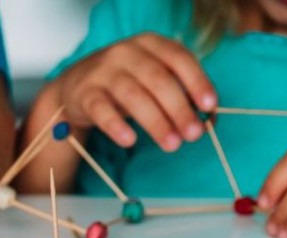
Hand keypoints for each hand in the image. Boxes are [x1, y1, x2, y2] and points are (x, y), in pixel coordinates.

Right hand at [51, 33, 216, 150]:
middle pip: (157, 79)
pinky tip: (130, 141)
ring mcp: (103, 71)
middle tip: (193, 135)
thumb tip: (208, 121)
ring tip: (171, 144)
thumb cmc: (126, 83)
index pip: (178, 58)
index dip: (197, 81)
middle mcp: (125, 52)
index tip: (209, 106)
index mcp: (150, 44)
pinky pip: (101, 110)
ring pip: (133, 95)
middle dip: (179, 109)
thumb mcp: (153, 80)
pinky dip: (116, 126)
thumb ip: (181, 95)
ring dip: (155, 122)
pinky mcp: (85, 93)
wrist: (77, 85)